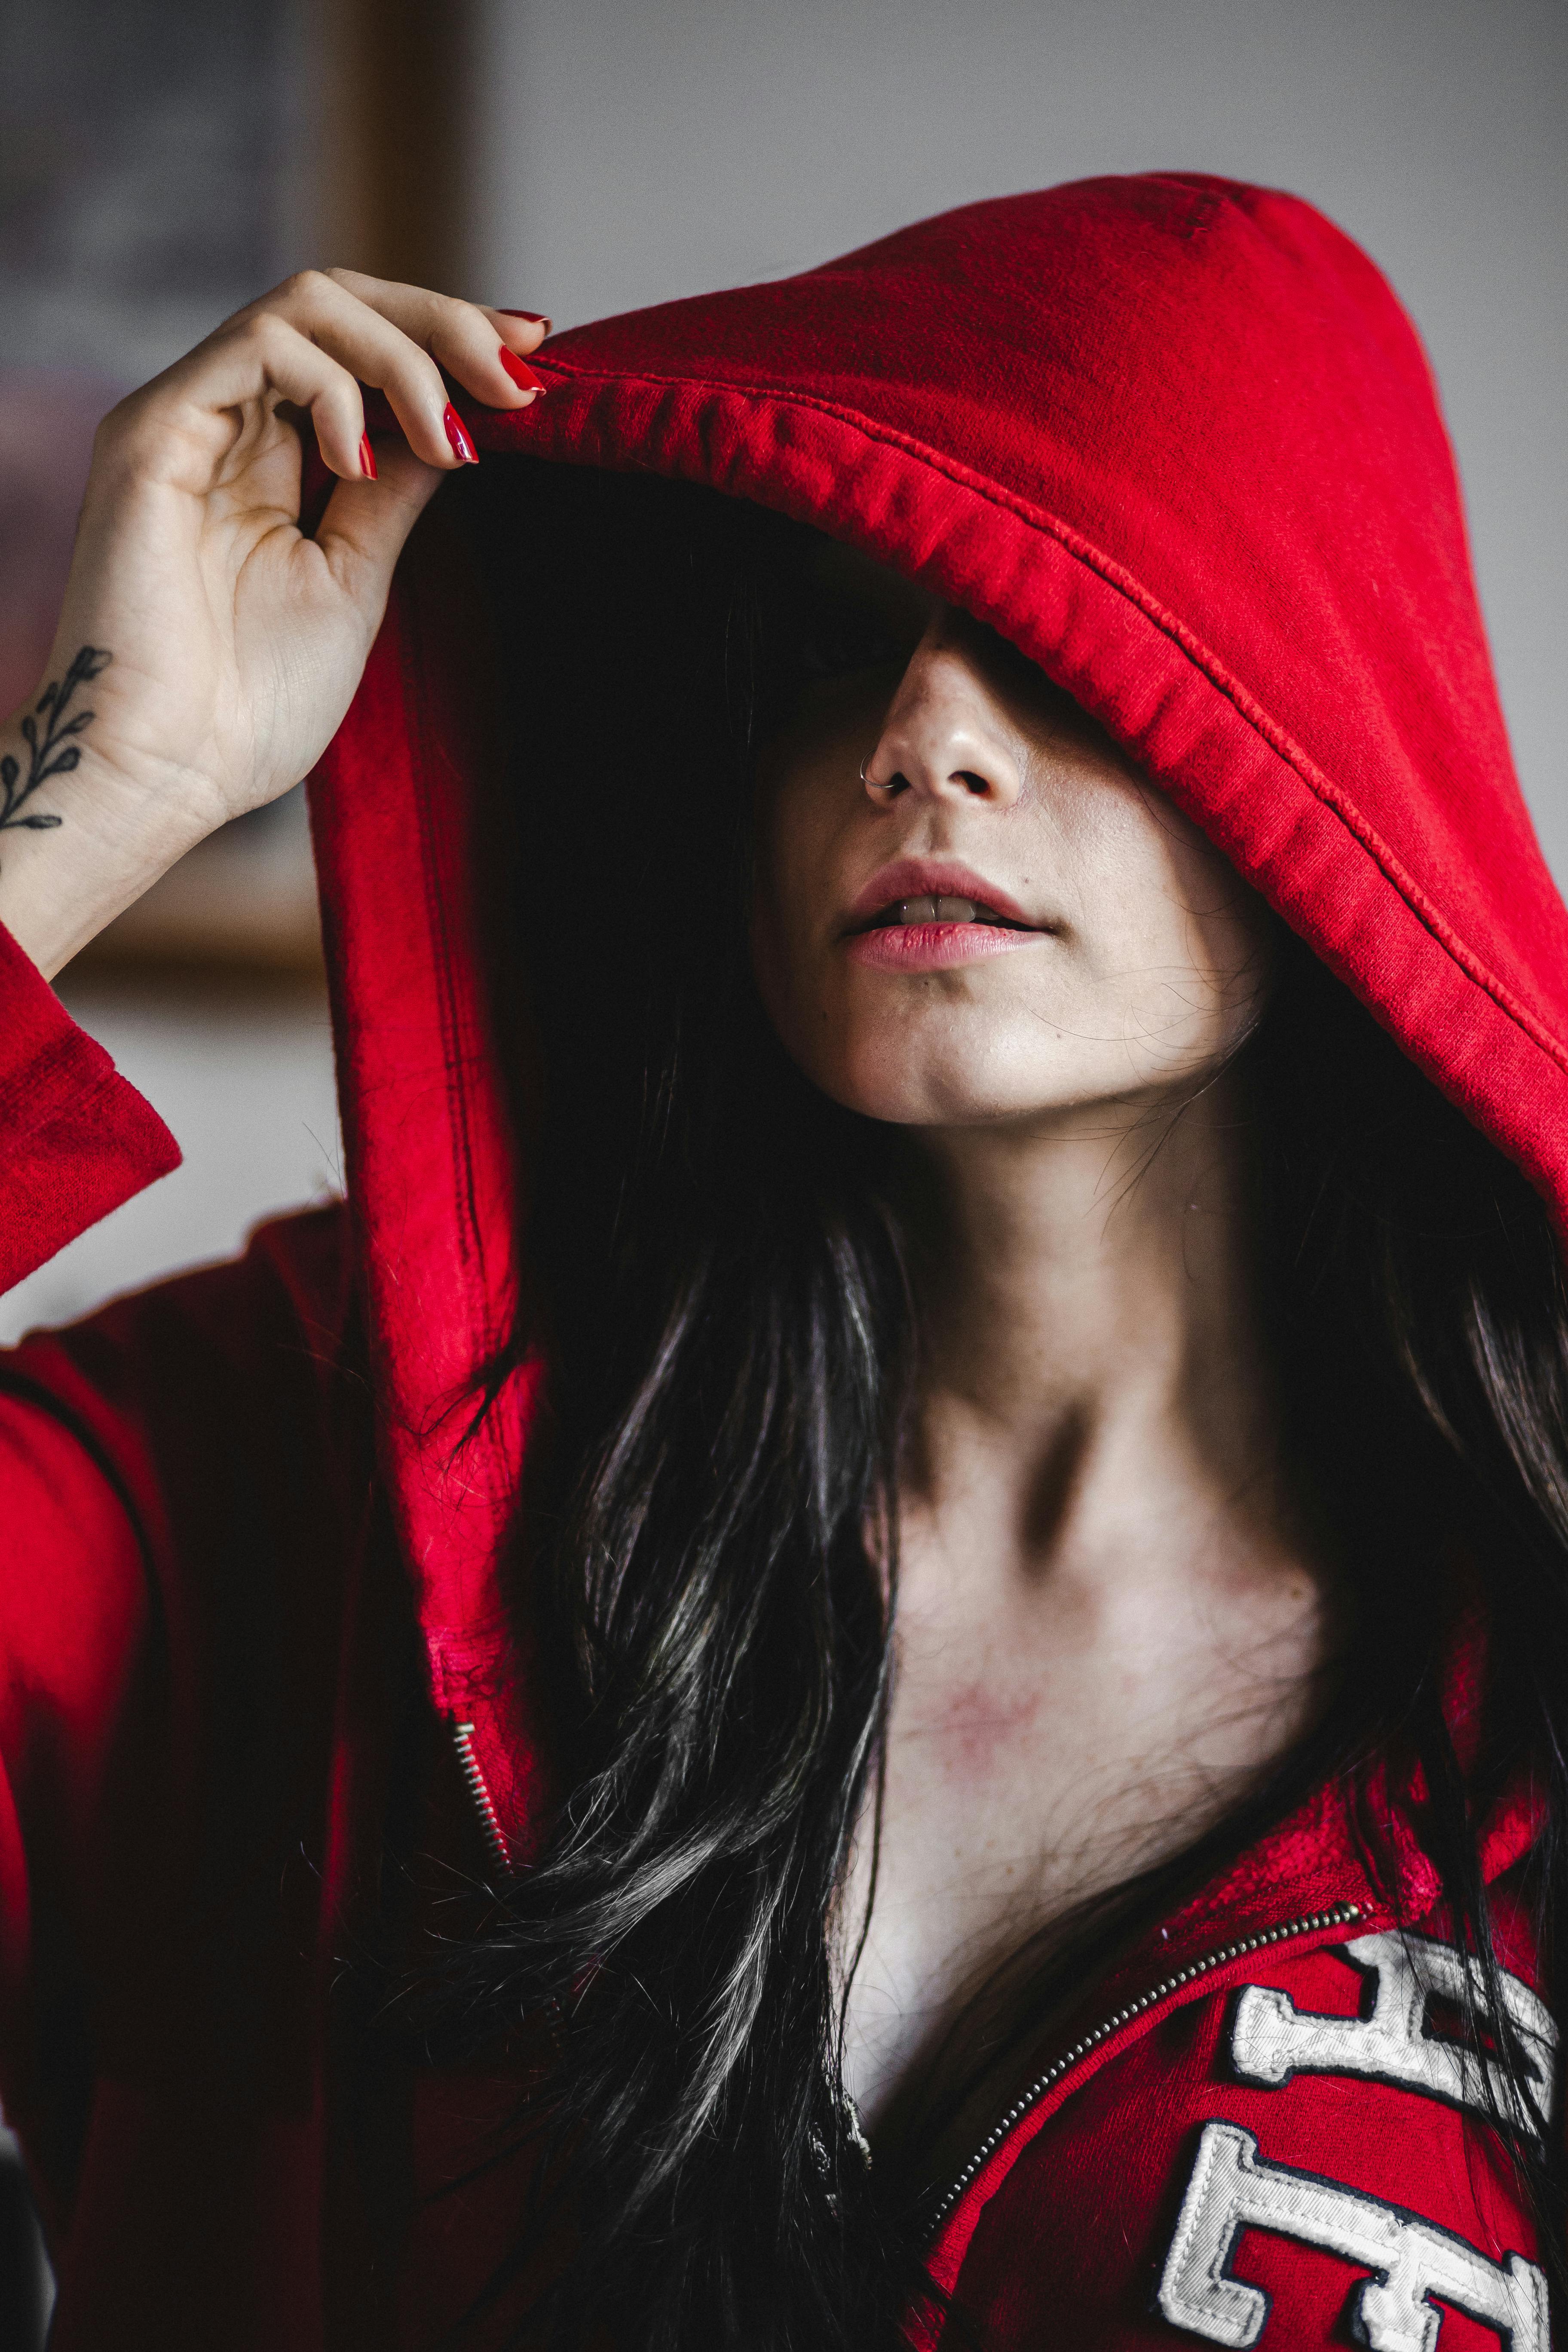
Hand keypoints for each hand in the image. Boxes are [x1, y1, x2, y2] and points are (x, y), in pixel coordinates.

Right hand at [0, 269, 547, 975]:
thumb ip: (393, 492)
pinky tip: (359, 460)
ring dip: (403, 357)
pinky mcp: (154, 429)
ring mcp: (188, 417)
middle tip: (519, 375)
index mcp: (273, 456)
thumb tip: (458, 424)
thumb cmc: (252, 703)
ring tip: (450, 438)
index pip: (364, 348)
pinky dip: (332, 385)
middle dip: (446, 322)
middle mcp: (229, 420)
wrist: (171, 771)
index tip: (539, 354)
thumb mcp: (355, 578)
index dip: (452, 336)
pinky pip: (255, 344)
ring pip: (306, 303)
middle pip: (342, 301)